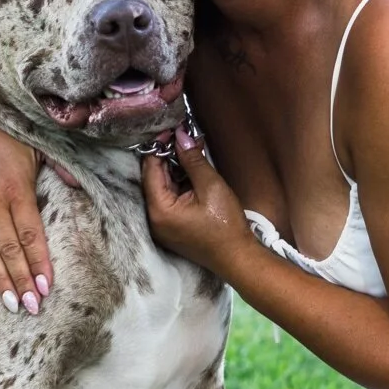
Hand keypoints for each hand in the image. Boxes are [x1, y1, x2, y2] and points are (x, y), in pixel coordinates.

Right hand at [0, 105, 52, 313]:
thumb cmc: (5, 132)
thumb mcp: (36, 143)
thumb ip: (59, 165)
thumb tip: (81, 187)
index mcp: (16, 187)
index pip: (30, 234)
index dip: (39, 262)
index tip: (47, 287)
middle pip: (9, 250)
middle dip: (21, 281)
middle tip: (32, 307)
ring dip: (0, 281)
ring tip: (12, 305)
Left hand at [140, 124, 251, 276]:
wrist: (239, 258)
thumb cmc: (226, 226)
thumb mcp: (210, 186)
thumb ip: (192, 160)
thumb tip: (181, 136)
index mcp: (158, 210)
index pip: (150, 169)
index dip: (160, 147)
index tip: (172, 130)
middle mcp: (154, 218)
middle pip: (154, 178)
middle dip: (169, 156)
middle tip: (184, 138)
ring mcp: (162, 225)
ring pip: (163, 187)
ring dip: (176, 168)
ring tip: (192, 151)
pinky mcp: (171, 227)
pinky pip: (170, 198)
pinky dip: (180, 183)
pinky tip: (193, 170)